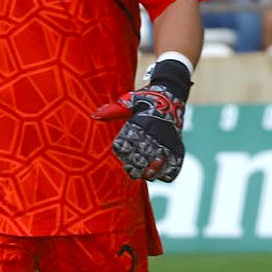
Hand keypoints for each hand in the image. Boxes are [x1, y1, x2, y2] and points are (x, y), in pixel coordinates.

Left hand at [92, 60, 191, 181]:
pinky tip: (161, 176)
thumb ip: (113, 110)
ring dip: (153, 170)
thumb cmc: (146, 99)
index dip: (122, 148)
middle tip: (130, 171)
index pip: (130, 138)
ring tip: (145, 175)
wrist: (172, 95)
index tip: (118, 153)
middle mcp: (156, 130)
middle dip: (137, 164)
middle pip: (145, 152)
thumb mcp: (129, 100)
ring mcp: (169, 138)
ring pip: (161, 159)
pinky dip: (169, 171)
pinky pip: (176, 161)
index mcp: (142, 120)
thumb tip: (94, 116)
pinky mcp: (178, 144)